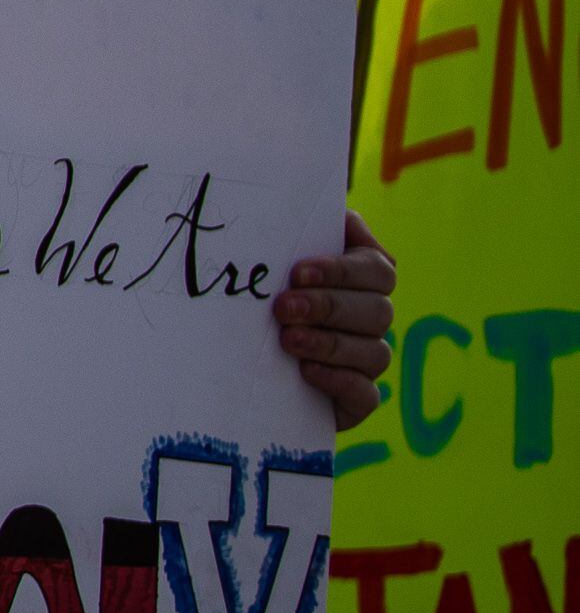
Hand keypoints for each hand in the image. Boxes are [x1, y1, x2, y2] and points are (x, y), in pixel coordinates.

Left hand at [277, 210, 394, 427]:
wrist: (235, 354)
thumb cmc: (259, 289)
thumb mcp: (272, 253)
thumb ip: (299, 225)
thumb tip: (328, 213)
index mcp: (362, 279)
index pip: (376, 270)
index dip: (341, 271)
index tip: (297, 272)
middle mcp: (372, 319)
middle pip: (378, 311)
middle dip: (328, 307)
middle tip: (283, 307)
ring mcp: (367, 360)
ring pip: (375, 352)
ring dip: (330, 344)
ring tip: (287, 340)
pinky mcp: (355, 399)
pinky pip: (367, 394)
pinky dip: (340, 381)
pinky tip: (307, 371)